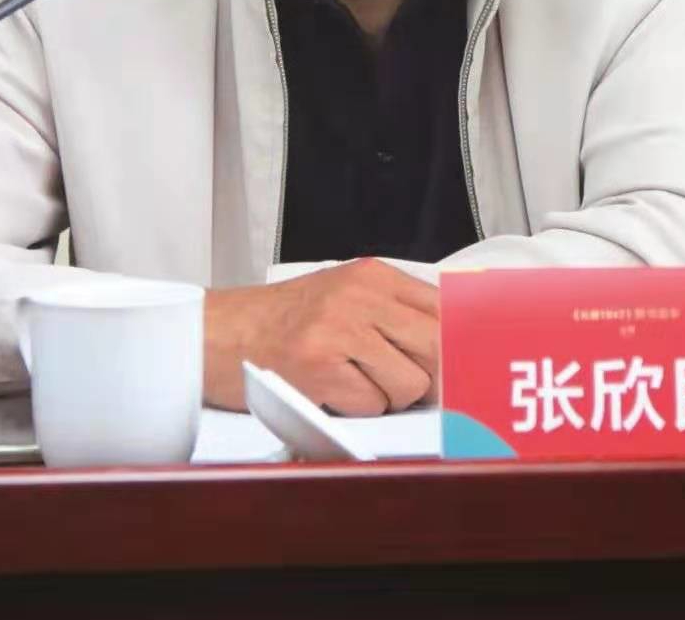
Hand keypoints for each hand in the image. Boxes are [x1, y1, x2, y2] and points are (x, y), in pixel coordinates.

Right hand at [202, 258, 438, 415]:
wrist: (219, 332)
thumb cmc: (282, 319)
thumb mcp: (343, 294)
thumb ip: (394, 311)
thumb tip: (454, 346)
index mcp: (373, 275)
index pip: (445, 308)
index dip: (460, 344)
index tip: (466, 365)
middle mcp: (360, 296)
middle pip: (437, 346)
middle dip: (433, 377)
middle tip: (416, 387)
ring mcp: (340, 329)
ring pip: (409, 383)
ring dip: (389, 396)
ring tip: (356, 381)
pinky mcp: (320, 367)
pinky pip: (372, 405)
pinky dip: (357, 408)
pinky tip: (331, 390)